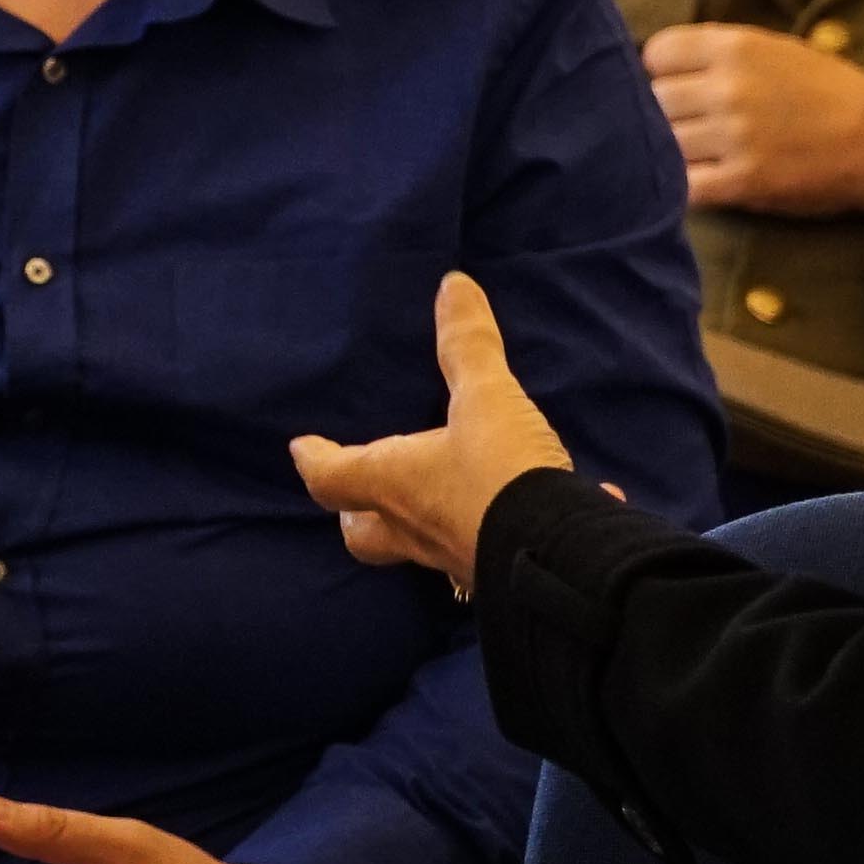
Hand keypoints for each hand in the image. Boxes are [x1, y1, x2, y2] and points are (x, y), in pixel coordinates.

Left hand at [291, 274, 588, 590]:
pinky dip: (519, 528)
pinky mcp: (507, 577)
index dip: (315, 459)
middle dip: (358, 516)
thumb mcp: (487, 399)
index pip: (332, 477)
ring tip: (452, 494)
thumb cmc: (501, 475)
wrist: (564, 558)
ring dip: (431, 522)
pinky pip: (501, 551)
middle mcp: (418, 530)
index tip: (300, 447)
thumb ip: (468, 345)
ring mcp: (460, 560)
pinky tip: (562, 504)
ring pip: (428, 548)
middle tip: (357, 500)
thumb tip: (452, 285)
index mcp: (395, 485)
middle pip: (367, 536)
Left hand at [641, 22, 863, 222]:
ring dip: (676, 151)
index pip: (657, 52)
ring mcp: (733, 136)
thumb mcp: (777, 49)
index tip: (679, 83)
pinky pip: (683, 185)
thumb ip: (720, 51)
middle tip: (692, 123)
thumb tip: (658, 61)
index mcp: (736, 47)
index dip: (662, 70)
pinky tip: (705, 181)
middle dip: (667, 112)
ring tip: (703, 152)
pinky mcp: (742, 182)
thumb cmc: (829, 93)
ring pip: (663, 143)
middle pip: (654, 99)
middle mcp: (728, 88)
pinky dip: (686, 186)